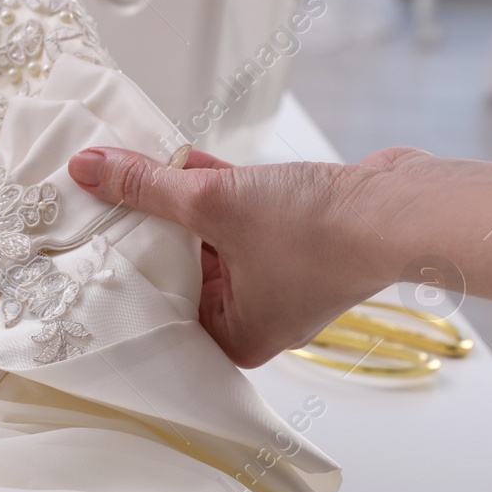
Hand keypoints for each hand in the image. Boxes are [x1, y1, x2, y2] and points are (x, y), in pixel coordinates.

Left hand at [66, 146, 440, 366]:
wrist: (402, 207)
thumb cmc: (320, 234)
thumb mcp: (211, 203)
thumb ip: (146, 186)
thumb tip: (89, 168)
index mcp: (235, 336)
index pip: (159, 301)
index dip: (124, 260)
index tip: (89, 230)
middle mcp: (256, 313)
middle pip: (180, 265)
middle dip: (148, 225)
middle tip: (101, 195)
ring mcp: (278, 273)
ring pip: (207, 233)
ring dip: (178, 198)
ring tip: (131, 167)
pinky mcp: (294, 234)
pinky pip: (237, 211)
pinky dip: (211, 186)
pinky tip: (177, 155)